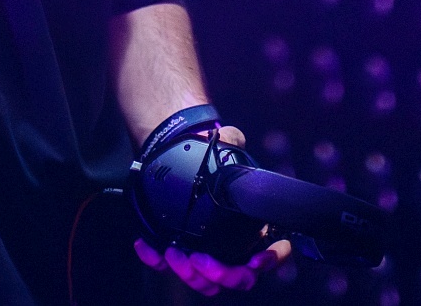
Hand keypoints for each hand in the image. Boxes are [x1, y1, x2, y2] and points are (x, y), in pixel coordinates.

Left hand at [131, 125, 289, 294]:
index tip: (257, 260)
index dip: (271, 260)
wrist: (177, 157)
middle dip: (223, 274)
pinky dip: (157, 261)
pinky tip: (147, 247)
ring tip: (175, 254)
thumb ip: (232, 142)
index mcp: (253, 227)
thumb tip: (231, 137)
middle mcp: (233, 248)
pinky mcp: (179, 254)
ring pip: (206, 282)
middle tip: (202, 259)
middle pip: (238, 277)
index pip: (273, 252)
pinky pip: (168, 268)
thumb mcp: (224, 147)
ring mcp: (207, 255)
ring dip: (191, 275)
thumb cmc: (207, 161)